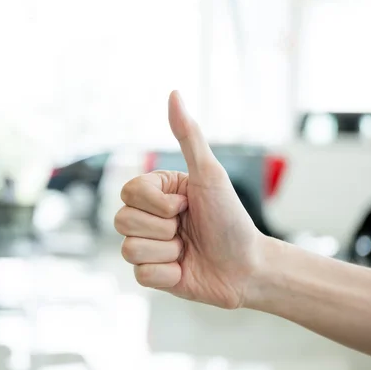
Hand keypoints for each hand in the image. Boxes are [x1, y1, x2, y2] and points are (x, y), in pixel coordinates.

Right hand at [114, 91, 266, 308]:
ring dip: (166, 252)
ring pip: (129, 250)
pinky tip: (184, 270)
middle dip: (162, 228)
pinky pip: (141, 275)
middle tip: (187, 229)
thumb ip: (188, 137)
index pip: (129, 192)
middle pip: (123, 221)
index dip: (158, 203)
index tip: (187, 205)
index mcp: (158, 192)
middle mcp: (150, 217)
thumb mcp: (210, 175)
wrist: (248, 267)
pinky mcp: (152, 275)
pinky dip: (168, 275)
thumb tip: (174, 94)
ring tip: (187, 250)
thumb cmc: (232, 219)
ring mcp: (149, 247)